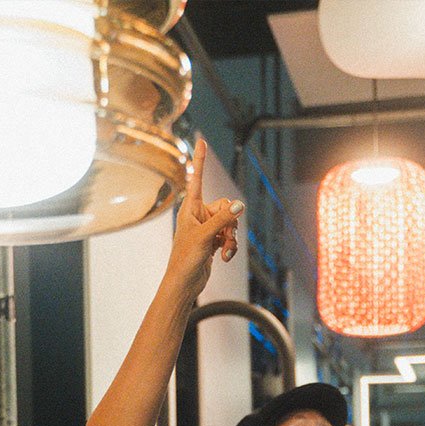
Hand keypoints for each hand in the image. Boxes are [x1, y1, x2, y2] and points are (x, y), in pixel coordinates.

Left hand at [167, 139, 241, 298]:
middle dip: (231, 222)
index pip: (197, 178)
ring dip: (232, 238)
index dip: (200, 160)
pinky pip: (229, 236)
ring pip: (230, 223)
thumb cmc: (186, 259)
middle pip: (226, 206)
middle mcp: (198, 215)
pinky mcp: (213, 240)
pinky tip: (226, 258)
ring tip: (226, 252)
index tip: (201, 141)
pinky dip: (230, 246)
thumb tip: (240, 205)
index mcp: (190, 208)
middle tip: (225, 237)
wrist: (184, 284)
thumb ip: (223, 220)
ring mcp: (207, 228)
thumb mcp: (206, 237)